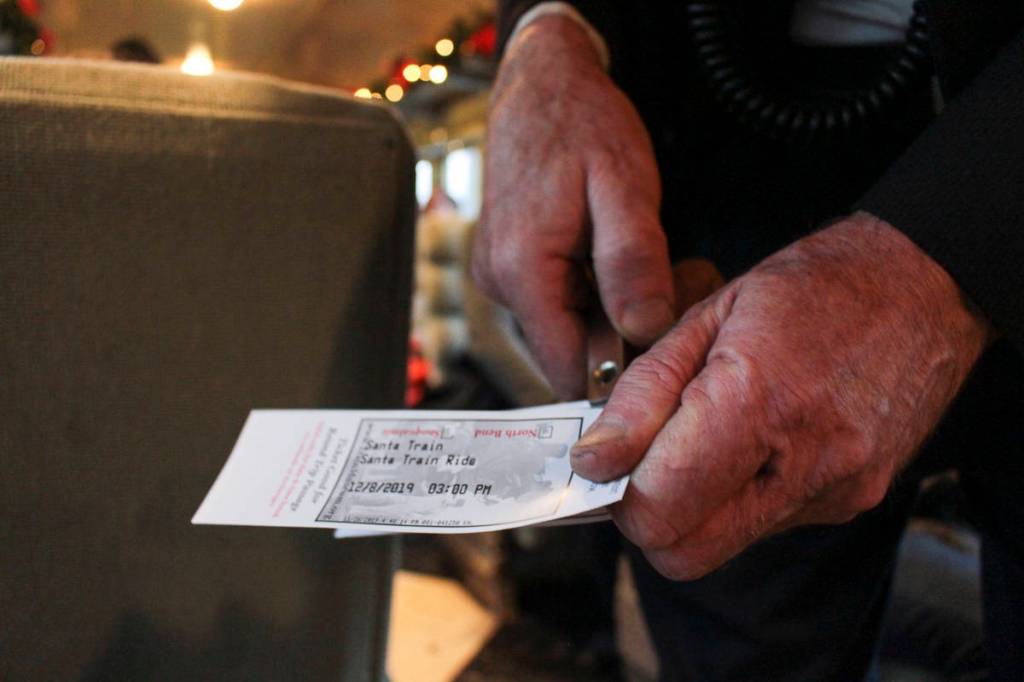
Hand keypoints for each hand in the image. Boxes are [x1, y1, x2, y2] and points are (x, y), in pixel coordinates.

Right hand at [472, 15, 674, 398]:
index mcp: (522, 271)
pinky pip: (556, 302)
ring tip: (642, 258)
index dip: (620, 371)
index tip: (664, 342)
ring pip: (565, 329)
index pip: (569, 370)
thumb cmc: (581, 124)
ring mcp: (499, 275)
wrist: (541, 83)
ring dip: (609, 311)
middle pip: (568, 352)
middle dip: (622, 336)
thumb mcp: (625, 187)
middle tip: (668, 284)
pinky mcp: (509, 266)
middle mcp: (500, 282)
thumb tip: (645, 330)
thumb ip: (633, 261)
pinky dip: (592, 292)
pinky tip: (613, 254)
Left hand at [571, 213, 991, 579]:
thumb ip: (642, 394)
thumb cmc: (814, 288)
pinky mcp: (852, 501)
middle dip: (649, 515)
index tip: (610, 458)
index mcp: (757, 403)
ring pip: (722, 545)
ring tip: (708, 433)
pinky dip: (738, 494)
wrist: (924, 288)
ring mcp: (836, 491)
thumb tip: (594, 460)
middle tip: (647, 456)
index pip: (659, 511)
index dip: (618, 493)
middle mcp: (805, 464)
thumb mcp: (707, 315)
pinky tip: (754, 439)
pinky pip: (765, 524)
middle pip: (686, 553)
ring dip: (693, 505)